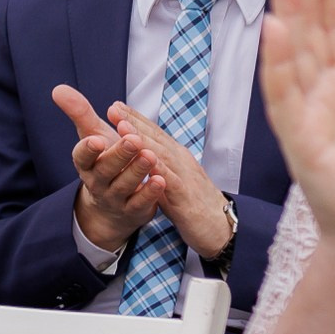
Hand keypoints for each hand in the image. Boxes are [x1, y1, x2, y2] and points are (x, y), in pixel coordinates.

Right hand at [55, 84, 166, 253]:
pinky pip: (141, 203)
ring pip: (124, 186)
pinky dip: (150, 192)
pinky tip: (161, 179)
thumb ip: (79, 114)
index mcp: (86, 164)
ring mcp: (115, 198)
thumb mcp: (93, 138)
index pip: (82, 157)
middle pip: (106, 170)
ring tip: (150, 156)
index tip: (96, 139)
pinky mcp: (134, 210)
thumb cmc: (104, 162)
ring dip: (137, 171)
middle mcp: (98, 182)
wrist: (112, 207)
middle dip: (119, 155)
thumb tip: (58, 88)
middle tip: (134, 140)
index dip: (88, 149)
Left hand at [106, 101, 233, 259]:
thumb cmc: (193, 203)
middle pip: (156, 138)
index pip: (155, 134)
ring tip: (123, 126)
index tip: (115, 106)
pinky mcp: (185, 195)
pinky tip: (143, 159)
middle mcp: (181, 162)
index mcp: (177, 158)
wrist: (220, 228)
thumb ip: (157, 166)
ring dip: (142, 139)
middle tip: (114, 108)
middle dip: (134, 122)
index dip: (135, 119)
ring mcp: (184, 176)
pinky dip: (156, 168)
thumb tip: (139, 155)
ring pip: (161, 154)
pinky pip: (169, 179)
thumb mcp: (170, 181)